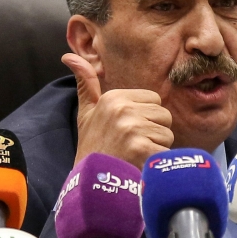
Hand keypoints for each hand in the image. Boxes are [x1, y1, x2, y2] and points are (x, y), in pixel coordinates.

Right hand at [64, 53, 173, 167]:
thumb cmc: (93, 146)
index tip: (129, 130)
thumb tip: (69, 55)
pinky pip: (166, 150)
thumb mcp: (86, 113)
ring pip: (167, 134)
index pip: (155, 100)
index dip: (147, 117)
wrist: (91, 181)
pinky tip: (140, 165)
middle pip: (164, 116)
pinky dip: (157, 161)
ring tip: (135, 155)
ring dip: (156, 148)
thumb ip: (85, 84)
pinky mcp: (142, 148)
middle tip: (133, 145)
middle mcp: (123, 110)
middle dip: (154, 132)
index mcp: (113, 97)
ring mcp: (133, 129)